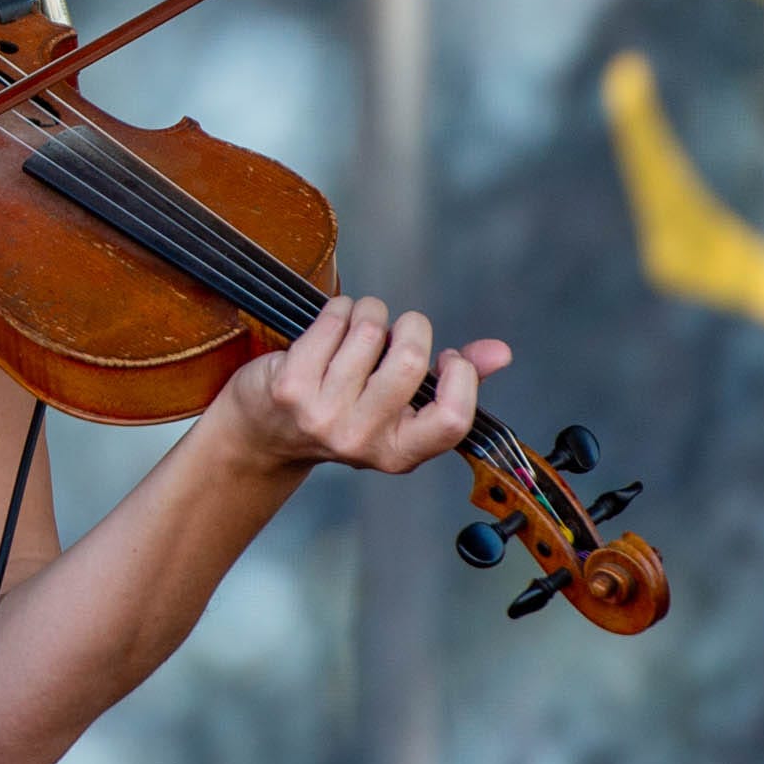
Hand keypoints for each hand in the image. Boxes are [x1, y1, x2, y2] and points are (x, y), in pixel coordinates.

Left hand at [212, 295, 511, 474]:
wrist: (262, 433)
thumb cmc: (340, 413)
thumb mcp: (399, 411)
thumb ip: (455, 383)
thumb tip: (501, 352)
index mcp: (400, 453)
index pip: (453, 419)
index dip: (460, 376)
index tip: (446, 357)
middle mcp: (362, 440)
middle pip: (411, 360)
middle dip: (409, 326)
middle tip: (395, 330)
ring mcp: (323, 415)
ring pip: (371, 331)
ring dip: (369, 313)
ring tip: (357, 326)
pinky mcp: (291, 385)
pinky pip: (334, 320)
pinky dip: (340, 310)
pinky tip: (333, 323)